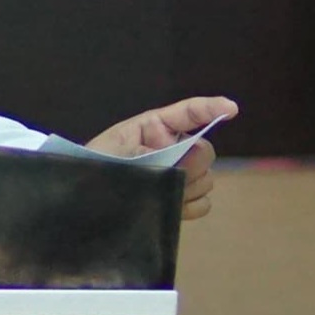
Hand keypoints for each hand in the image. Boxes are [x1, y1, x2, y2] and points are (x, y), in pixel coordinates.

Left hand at [86, 96, 238, 220]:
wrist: (83, 200)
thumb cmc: (94, 167)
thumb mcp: (116, 155)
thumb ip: (153, 157)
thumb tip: (188, 165)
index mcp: (153, 128)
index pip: (188, 113)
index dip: (211, 108)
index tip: (230, 109)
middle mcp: (171, 148)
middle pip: (205, 152)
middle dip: (193, 164)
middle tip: (167, 174)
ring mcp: (178, 174)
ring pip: (206, 178)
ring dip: (187, 188)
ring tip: (155, 192)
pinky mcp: (180, 200)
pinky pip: (203, 203)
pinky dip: (190, 206)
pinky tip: (169, 207)